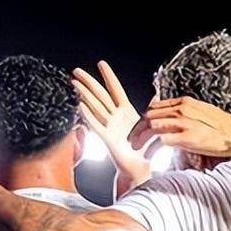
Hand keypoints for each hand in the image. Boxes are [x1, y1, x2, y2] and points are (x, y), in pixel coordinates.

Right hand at [73, 62, 151, 184]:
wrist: (140, 167)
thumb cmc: (144, 148)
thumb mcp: (149, 124)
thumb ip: (150, 109)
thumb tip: (156, 95)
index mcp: (125, 112)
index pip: (115, 90)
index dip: (109, 76)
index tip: (101, 63)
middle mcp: (115, 117)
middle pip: (100, 95)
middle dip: (89, 82)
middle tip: (76, 71)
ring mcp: (109, 127)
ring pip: (95, 107)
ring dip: (84, 94)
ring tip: (74, 83)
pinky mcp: (107, 139)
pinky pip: (95, 125)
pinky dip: (88, 115)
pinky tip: (79, 105)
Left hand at [130, 97, 230, 157]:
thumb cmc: (222, 126)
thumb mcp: (202, 113)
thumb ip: (187, 114)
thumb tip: (177, 121)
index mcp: (184, 103)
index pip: (155, 107)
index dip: (145, 118)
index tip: (140, 127)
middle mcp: (181, 110)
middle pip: (149, 115)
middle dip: (138, 128)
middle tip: (132, 139)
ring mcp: (183, 123)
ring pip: (152, 126)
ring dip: (141, 137)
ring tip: (136, 148)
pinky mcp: (186, 137)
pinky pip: (162, 140)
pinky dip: (153, 147)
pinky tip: (150, 155)